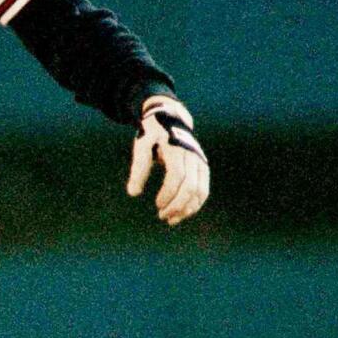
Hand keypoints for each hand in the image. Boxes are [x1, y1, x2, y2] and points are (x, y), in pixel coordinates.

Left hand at [126, 96, 209, 225]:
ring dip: (188, 208)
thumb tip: (133, 193)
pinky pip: (204, 189)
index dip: (168, 193)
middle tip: (162, 217)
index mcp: (175, 148)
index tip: (157, 205)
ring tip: (172, 219)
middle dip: (178, 205)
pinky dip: (195, 203)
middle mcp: (192, 155)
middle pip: (191, 186)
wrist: (171, 118)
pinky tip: (183, 212)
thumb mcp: (142, 146)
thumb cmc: (153, 134)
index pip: (177, 175)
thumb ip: (139, 169)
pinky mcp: (203, 166)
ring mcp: (200, 161)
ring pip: (200, 190)